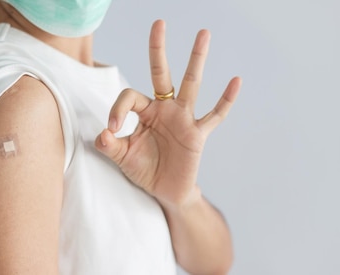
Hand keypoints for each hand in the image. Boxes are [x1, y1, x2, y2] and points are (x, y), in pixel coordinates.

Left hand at [95, 20, 241, 207]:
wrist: (166, 192)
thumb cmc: (145, 170)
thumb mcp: (122, 157)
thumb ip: (109, 146)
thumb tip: (103, 134)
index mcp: (144, 112)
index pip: (129, 96)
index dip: (117, 110)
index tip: (112, 131)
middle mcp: (164, 108)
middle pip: (161, 73)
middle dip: (158, 49)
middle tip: (159, 23)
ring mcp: (183, 119)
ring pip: (191, 84)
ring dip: (196, 59)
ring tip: (203, 33)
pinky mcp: (198, 134)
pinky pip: (214, 115)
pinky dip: (226, 100)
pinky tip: (236, 81)